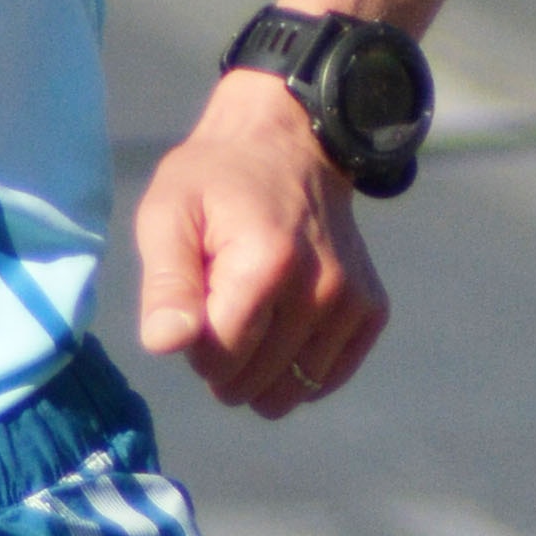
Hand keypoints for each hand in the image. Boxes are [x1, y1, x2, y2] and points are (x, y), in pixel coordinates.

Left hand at [131, 75, 387, 418]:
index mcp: (266, 265)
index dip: (193, 342)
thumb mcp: (169, 214)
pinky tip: (282, 326)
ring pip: (289, 392)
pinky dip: (296, 367)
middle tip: (222, 298)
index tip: (196, 297)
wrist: (291, 143)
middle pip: (251, 382)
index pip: (218, 361)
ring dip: (260, 368)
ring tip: (253, 311)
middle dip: (225, 357)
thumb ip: (166, 284)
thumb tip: (165, 345)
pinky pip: (324, 380)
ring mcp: (352, 303)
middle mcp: (321, 289)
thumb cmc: (216, 180)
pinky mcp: (370, 311)